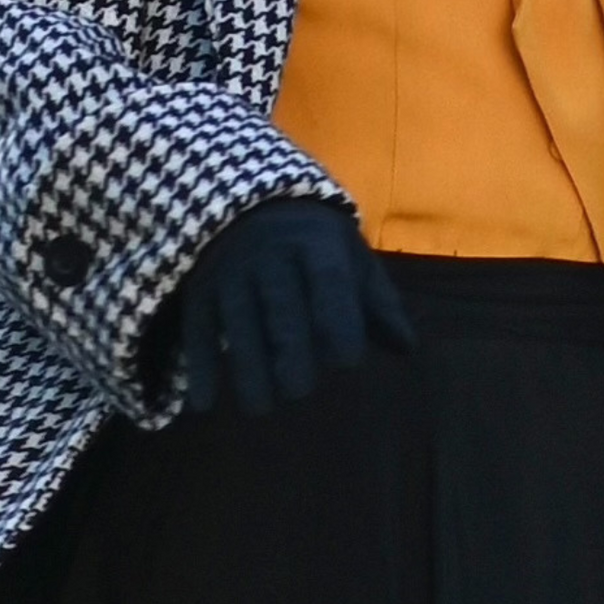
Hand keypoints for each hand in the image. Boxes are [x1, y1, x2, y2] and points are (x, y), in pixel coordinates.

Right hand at [177, 199, 415, 415]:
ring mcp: (231, 270)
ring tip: (259, 406)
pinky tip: (204, 402)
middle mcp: (271, 254)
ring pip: (237, 320)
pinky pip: (198, 326)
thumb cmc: (312, 241)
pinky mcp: (200, 287)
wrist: (245, 197)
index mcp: (317, 245)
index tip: (347, 362)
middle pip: (280, 306)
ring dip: (245, 364)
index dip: (338, 319)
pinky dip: (198, 364)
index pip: (330, 282)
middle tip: (299, 390)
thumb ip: (377, 301)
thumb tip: (406, 348)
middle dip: (288, 348)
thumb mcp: (349, 254)